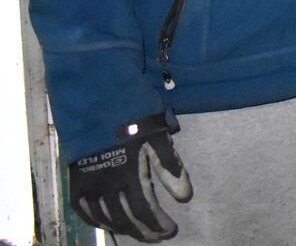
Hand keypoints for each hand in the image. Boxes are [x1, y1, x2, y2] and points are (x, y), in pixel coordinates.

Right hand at [69, 114, 191, 241]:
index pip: (145, 210)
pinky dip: (98, 221)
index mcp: (129, 174)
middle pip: (125, 219)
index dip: (157, 224)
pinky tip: (110, 225)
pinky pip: (84, 210)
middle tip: (158, 237)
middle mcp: (106, 184)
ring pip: (105, 218)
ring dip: (123, 229)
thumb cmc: (132, 114)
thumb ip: (170, 166)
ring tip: (139, 233)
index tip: (171, 230)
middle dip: (144, 231)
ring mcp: (88, 184)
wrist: (93, 99)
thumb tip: (184, 196)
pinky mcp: (76, 181)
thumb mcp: (157, 135)